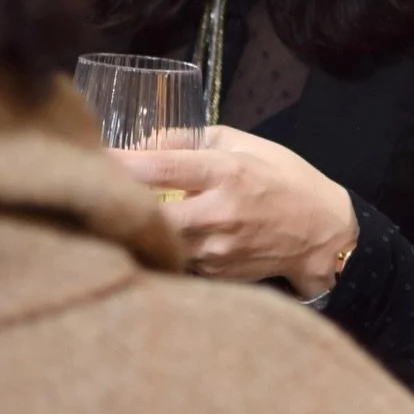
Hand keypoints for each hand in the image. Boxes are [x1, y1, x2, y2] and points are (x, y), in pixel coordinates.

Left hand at [113, 126, 358, 301]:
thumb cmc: (286, 181)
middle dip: (122, 201)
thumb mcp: (248, 145)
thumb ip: (193, 139)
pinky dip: (163, 246)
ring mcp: (216, 250)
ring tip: (124, 212)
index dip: (120, 161)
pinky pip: (175, 259)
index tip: (89, 153)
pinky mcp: (215, 274)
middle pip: (148, 213)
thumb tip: (144, 141)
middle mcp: (219, 212)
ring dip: (140, 227)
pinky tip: (160, 235)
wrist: (323, 234)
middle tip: (100, 190)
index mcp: (227, 172)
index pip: (161, 167)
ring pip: (158, 240)